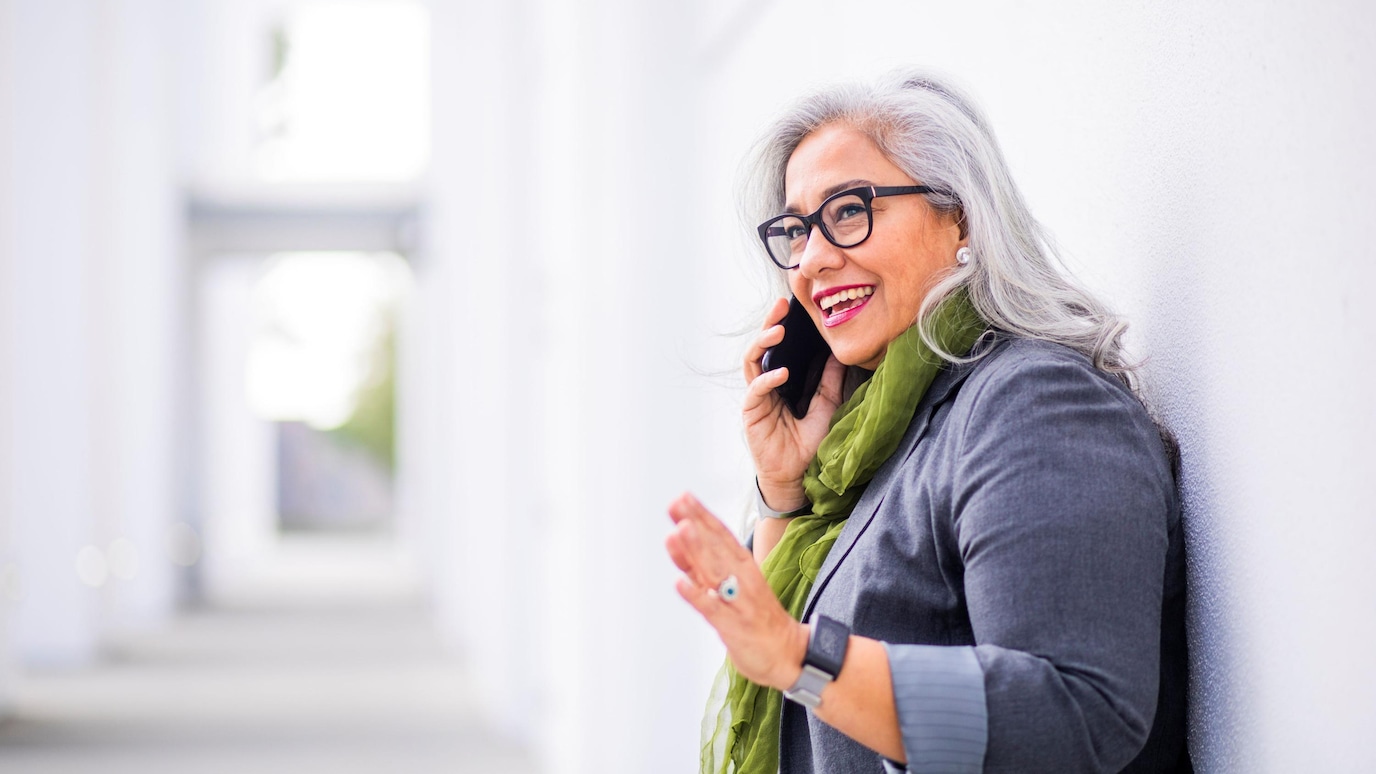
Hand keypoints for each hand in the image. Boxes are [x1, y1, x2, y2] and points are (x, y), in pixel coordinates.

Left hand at [664, 492, 806, 689]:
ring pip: (715, 572)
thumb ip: (701, 566)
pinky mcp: (733, 626)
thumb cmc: (755, 617)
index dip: (702, 516)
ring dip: (697, 551)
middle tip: (677, 502)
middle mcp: (741, 579)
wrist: (789, 654)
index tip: (683, 497)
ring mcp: (737, 602)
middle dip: (696, 524)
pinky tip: (679, 583)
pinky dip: (696, 595)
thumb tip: (676, 538)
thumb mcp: (729, 585)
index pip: (720, 536)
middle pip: (716, 547)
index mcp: (743, 567)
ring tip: (679, 530)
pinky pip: (712, 609)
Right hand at [743, 298, 846, 509]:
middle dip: (769, 325)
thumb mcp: (826, 406)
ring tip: (778, 331)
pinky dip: (767, 379)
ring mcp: (756, 399)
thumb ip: (829, 381)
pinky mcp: (751, 414)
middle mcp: (766, 386)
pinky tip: (781, 372)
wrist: (799, 478)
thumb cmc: (809, 445)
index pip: (779, 347)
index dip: (783, 326)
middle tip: (780, 307)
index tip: (793, 305)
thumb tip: (840, 354)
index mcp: (781, 382)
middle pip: (761, 348)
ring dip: (763, 344)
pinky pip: (755, 391)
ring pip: (752, 363)